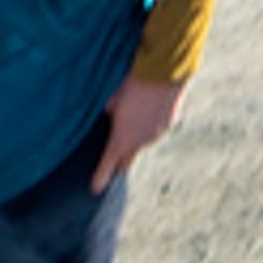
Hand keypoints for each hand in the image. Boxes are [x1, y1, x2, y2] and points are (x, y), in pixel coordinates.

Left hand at [94, 71, 186, 190]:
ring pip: (142, 141)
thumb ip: (109, 113)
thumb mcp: (112, 99)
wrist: (163, 74)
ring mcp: (155, 135)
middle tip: (112, 160)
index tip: (95, 188)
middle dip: (119, 161)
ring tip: (132, 117)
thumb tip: (109, 115)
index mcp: (121, 138)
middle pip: (127, 159)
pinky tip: (146, 109)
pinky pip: (154, 130)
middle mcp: (140, 142)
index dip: (100, 177)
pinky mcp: (167, 125)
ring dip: (135, 136)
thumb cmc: (132, 85)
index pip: (108, 165)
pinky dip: (148, 125)